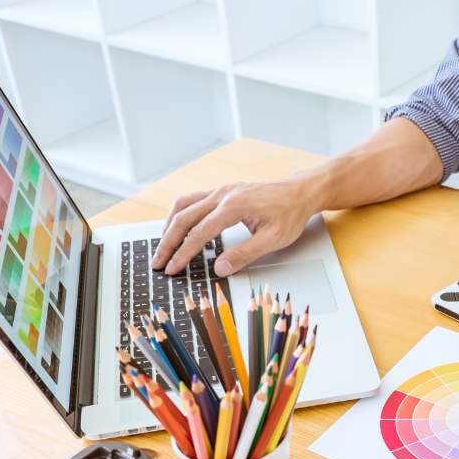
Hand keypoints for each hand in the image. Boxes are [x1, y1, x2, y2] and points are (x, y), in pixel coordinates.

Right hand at [150, 180, 316, 275]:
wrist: (299, 192)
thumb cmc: (290, 214)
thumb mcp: (273, 240)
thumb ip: (245, 254)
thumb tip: (220, 268)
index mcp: (234, 206)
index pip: (199, 233)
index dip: (183, 253)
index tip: (172, 268)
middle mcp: (222, 194)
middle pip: (183, 217)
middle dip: (168, 242)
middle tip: (158, 262)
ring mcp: (220, 190)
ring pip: (183, 205)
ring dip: (169, 226)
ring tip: (163, 246)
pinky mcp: (221, 191)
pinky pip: (192, 200)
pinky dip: (180, 215)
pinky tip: (177, 227)